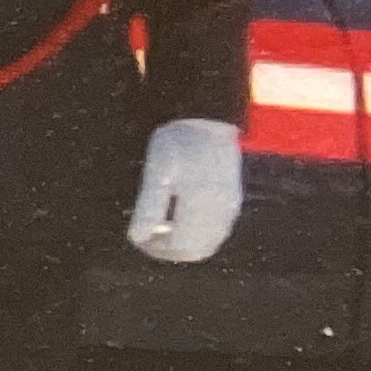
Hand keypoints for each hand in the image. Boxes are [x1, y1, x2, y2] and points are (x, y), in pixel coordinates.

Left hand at [126, 117, 242, 262]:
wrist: (208, 119)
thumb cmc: (179, 142)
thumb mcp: (157, 170)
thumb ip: (149, 207)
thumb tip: (137, 238)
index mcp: (202, 205)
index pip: (181, 247)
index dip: (158, 250)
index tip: (138, 240)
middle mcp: (222, 212)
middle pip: (197, 251)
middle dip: (170, 251)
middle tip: (147, 238)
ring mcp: (231, 207)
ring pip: (209, 244)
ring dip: (185, 245)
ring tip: (160, 229)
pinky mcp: (234, 201)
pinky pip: (217, 232)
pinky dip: (198, 236)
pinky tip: (180, 221)